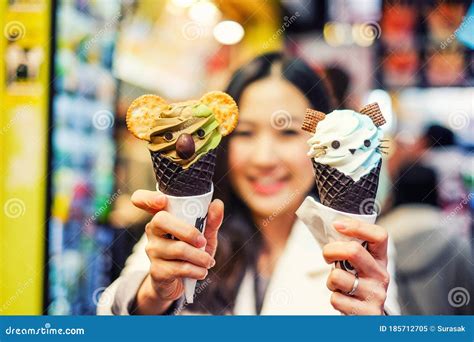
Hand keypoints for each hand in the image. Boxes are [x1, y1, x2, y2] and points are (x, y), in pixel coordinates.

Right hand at [131, 189, 223, 313]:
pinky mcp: (156, 271)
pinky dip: (197, 270)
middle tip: (203, 242)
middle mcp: (153, 231)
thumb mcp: (204, 236)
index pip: (142, 200)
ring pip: (177, 248)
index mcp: (163, 216)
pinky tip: (202, 272)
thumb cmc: (191, 253)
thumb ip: (211, 220)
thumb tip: (217, 204)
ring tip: (208, 261)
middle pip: (161, 220)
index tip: (162, 200)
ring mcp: (152, 250)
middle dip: (187, 231)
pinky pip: (180, 268)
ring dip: (200, 257)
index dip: (148, 198)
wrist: (180, 284)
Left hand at [322, 218, 389, 314]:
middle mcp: (381, 275)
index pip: (379, 235)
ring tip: (338, 285)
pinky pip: (336, 299)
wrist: (369, 319)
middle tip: (327, 256)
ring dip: (330, 280)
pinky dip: (334, 299)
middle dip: (331, 250)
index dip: (357, 226)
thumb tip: (332, 229)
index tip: (337, 225)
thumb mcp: (360, 266)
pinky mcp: (366, 312)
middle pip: (354, 251)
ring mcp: (375, 294)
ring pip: (338, 277)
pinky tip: (344, 300)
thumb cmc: (358, 285)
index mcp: (380, 259)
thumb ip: (350, 250)